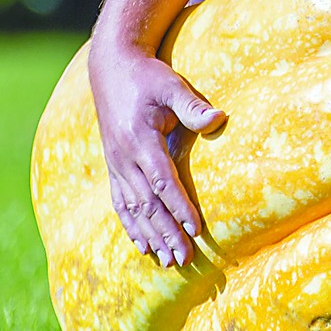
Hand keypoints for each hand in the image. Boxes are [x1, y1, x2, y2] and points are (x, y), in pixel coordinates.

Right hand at [88, 38, 225, 267]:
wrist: (111, 69)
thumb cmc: (148, 77)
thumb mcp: (171, 85)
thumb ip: (193, 106)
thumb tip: (219, 119)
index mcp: (140, 140)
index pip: (162, 181)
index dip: (179, 206)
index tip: (196, 229)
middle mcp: (124, 158)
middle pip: (148, 203)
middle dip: (167, 232)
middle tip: (186, 258)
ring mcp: (115, 164)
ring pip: (133, 208)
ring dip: (151, 236)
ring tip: (168, 260)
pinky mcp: (113, 166)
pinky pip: (120, 202)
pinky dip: (131, 226)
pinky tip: (142, 245)